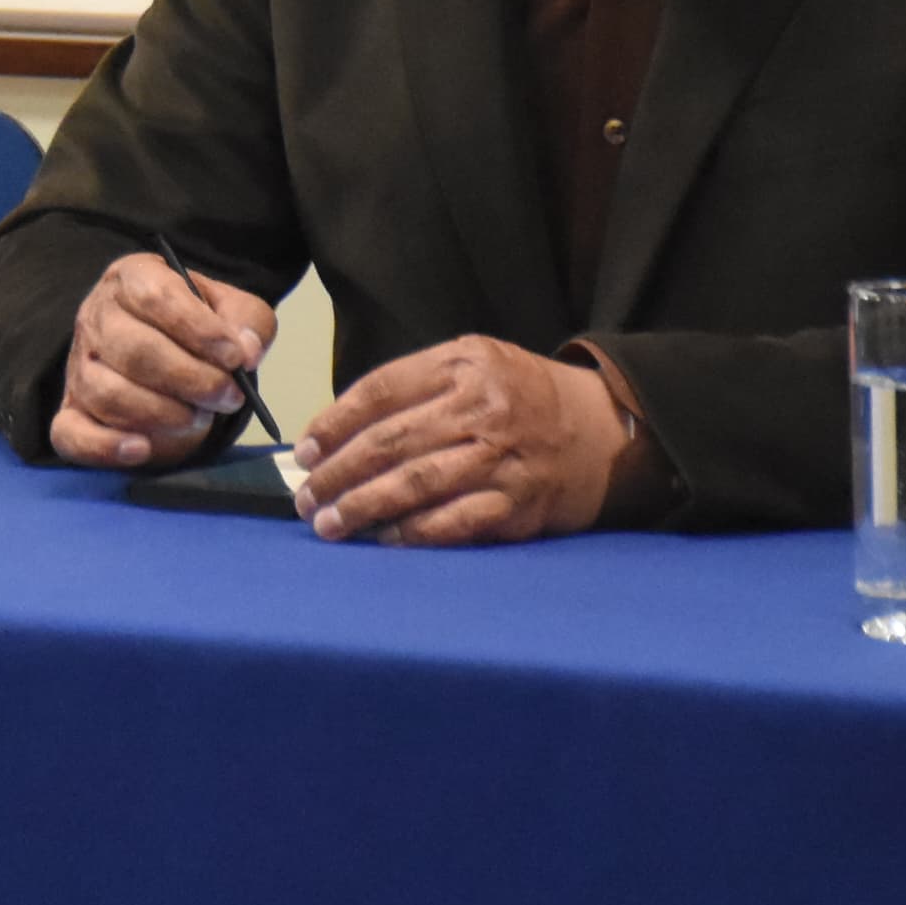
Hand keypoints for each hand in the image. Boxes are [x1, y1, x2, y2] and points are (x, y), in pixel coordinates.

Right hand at [52, 250, 280, 469]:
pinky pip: (72, 433)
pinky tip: (141, 448)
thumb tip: (245, 351)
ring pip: (106, 393)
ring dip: (161, 413)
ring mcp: (80, 365)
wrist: (167, 353)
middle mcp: (97, 317)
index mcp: (133, 279)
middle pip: (132, 349)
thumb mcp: (231, 310)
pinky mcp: (72, 410)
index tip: (235, 357)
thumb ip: (247, 322)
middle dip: (188, 379)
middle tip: (228, 396)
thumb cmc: (196, 330)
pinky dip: (105, 446)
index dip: (197, 329)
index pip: (155, 297)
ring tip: (198, 417)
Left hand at [291, 335, 627, 545]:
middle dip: (338, 474)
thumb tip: (338, 431)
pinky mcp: (519, 503)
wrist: (601, 430)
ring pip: (416, 484)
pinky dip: (415, 534)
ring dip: (364, 507)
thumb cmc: (518, 396)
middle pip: (390, 442)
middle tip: (306, 498)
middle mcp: (481, 408)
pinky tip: (384, 540)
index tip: (304, 452)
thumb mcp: (471, 364)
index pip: (379, 391)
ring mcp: (502, 458)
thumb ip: (413, 387)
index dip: (334, 424)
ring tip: (329, 524)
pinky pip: (455, 522)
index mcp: (462, 364)